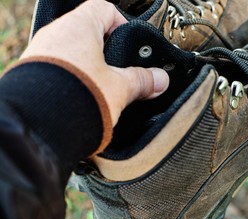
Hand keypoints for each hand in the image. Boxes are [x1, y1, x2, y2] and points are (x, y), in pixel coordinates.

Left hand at [21, 0, 168, 125]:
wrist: (39, 125)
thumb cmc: (76, 97)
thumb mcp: (120, 88)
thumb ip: (142, 81)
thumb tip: (160, 80)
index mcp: (79, 27)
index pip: (105, 9)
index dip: (123, 23)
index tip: (131, 44)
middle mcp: (56, 34)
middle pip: (88, 33)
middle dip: (107, 52)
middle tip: (121, 71)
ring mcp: (41, 54)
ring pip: (73, 52)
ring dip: (90, 67)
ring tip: (103, 88)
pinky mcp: (33, 74)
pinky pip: (59, 69)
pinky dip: (73, 79)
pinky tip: (84, 98)